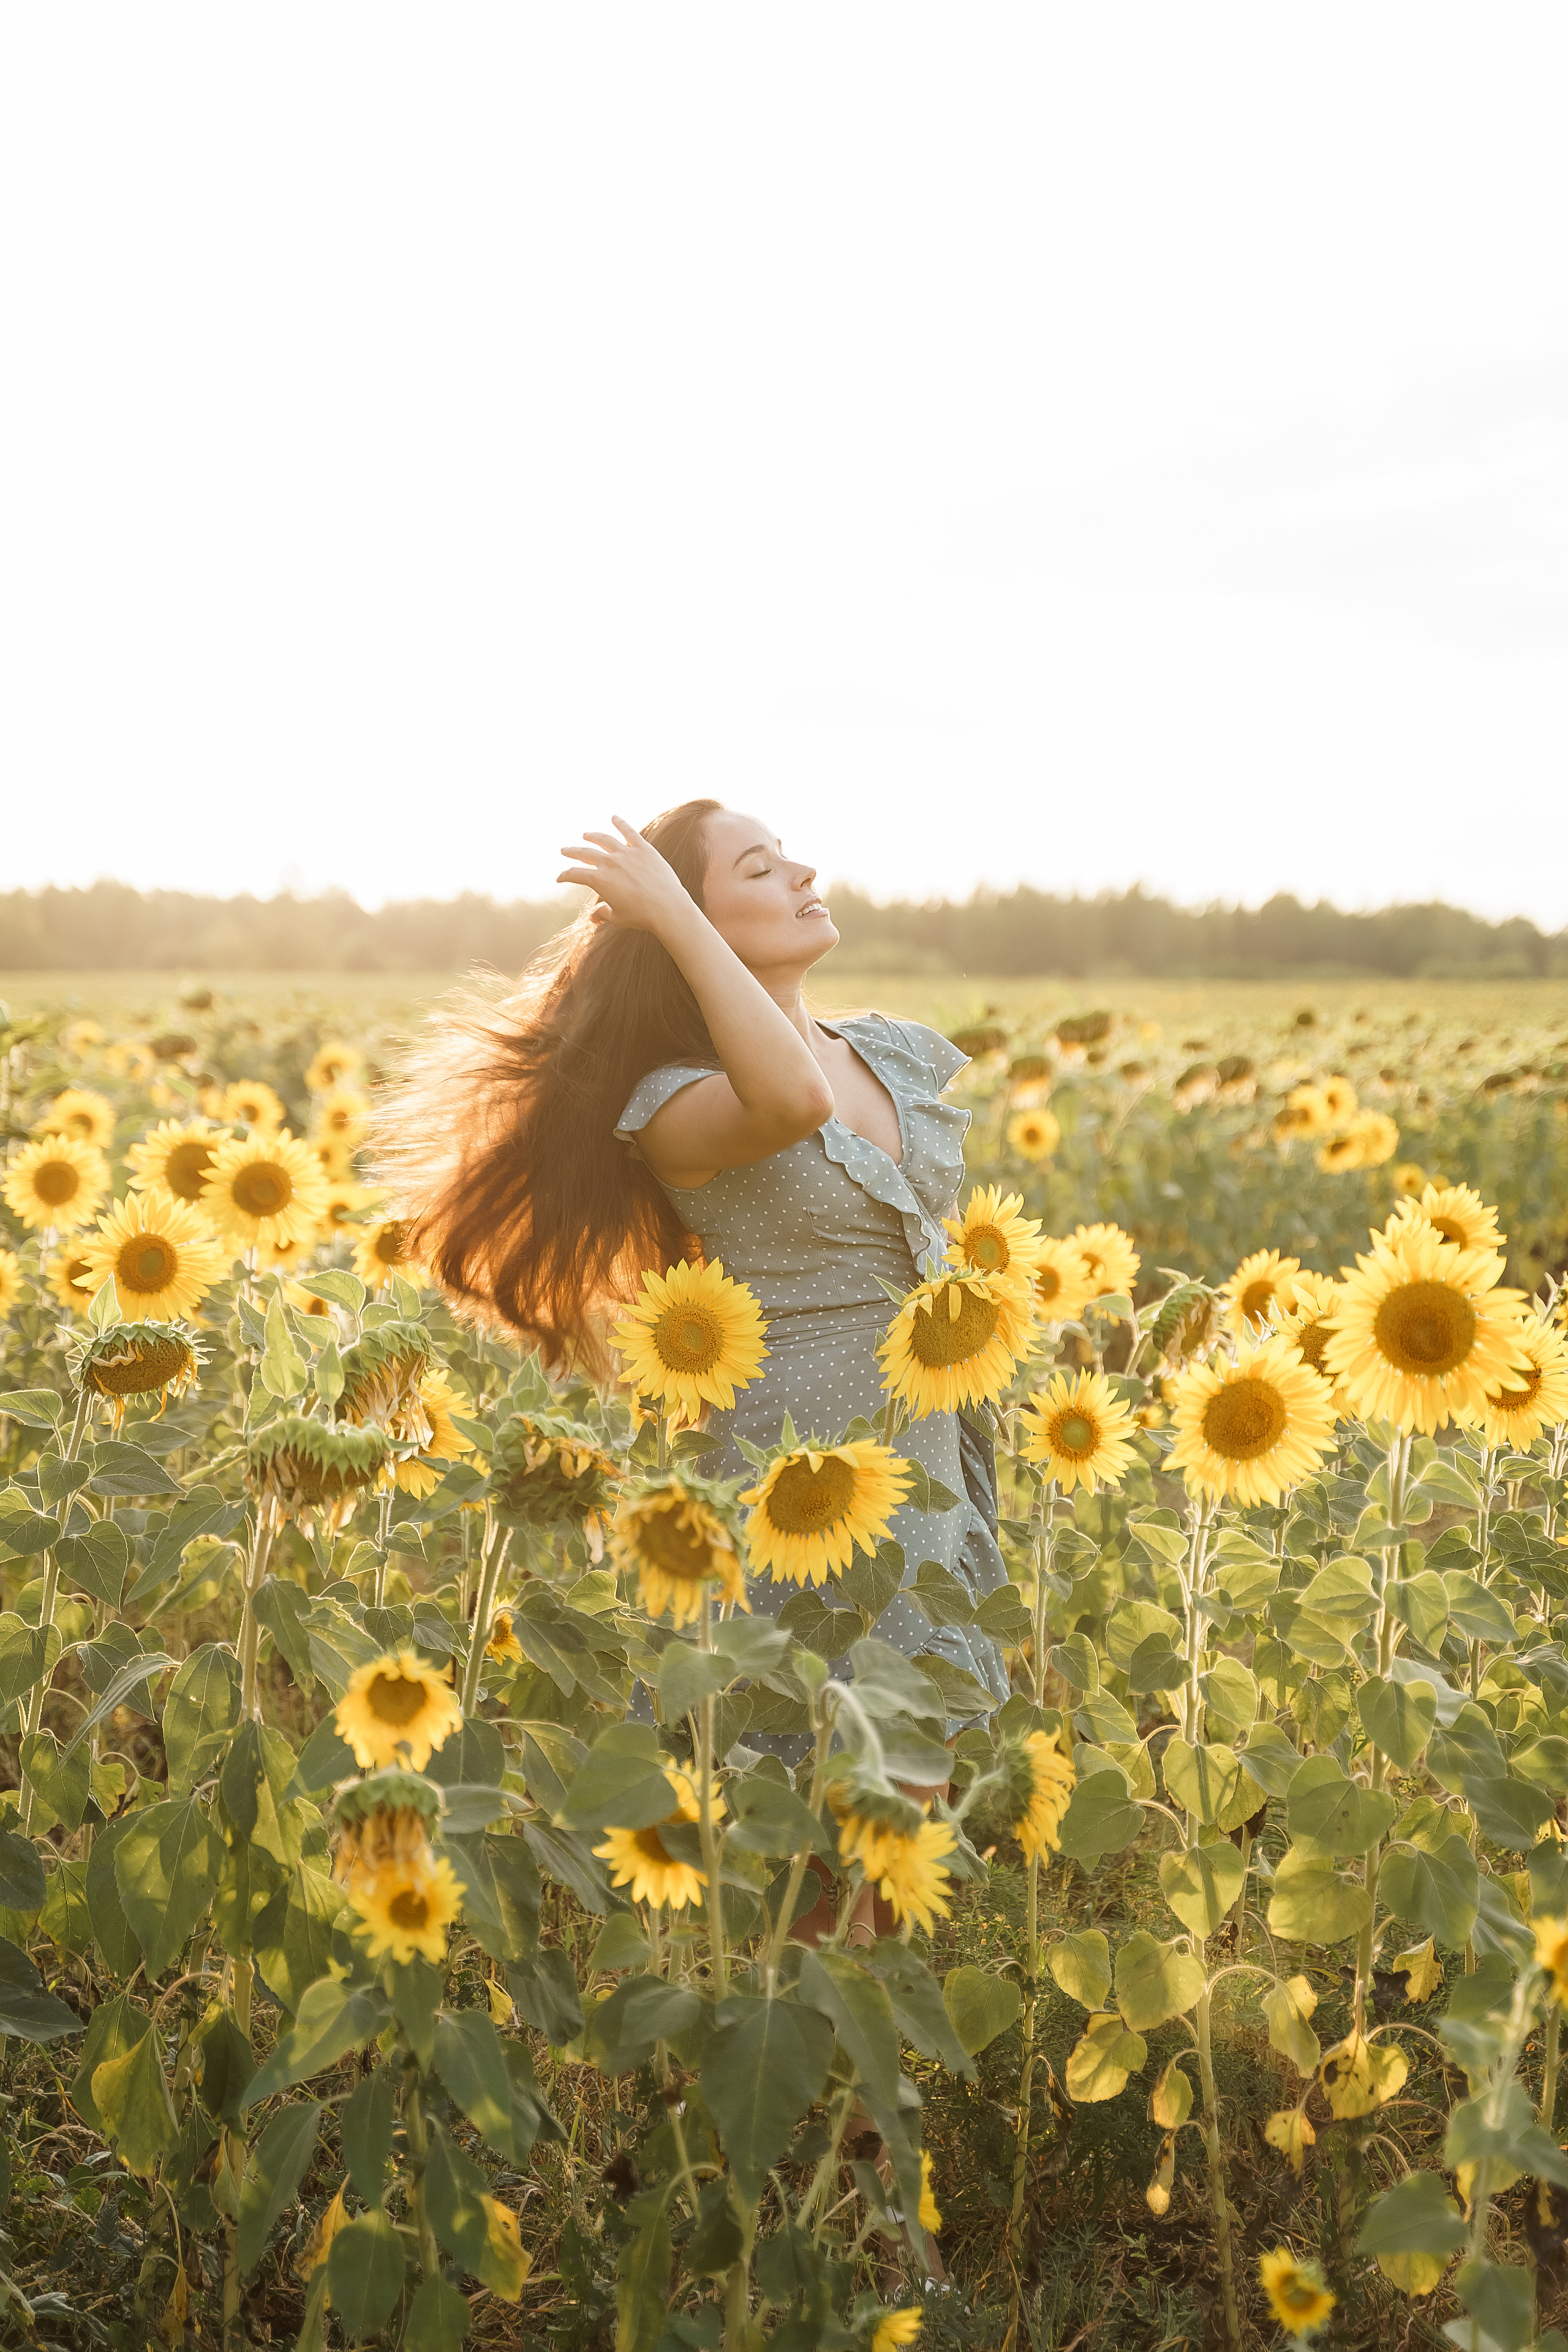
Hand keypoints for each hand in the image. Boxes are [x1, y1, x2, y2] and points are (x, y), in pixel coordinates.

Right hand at [557, 816, 695, 934]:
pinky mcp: (644, 849)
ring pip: (604, 839)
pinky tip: (614, 817)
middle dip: (572, 852)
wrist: (668, 908)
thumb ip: (603, 914)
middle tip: (564, 850)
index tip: (559, 878)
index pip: (575, 874)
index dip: (564, 876)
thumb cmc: (642, 916)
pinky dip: (620, 823)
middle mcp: (610, 863)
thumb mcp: (618, 917)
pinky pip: (629, 832)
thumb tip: (593, 918)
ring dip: (593, 836)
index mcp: (599, 880)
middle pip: (585, 853)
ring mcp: (627, 853)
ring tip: (585, 835)